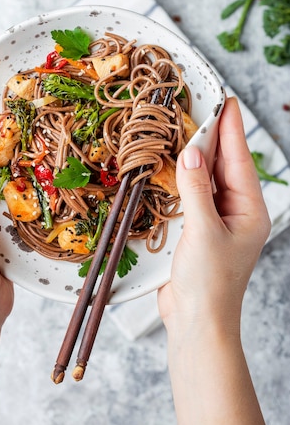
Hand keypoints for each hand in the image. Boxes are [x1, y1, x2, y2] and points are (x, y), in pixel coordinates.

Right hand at [158, 96, 270, 330]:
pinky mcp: (198, 230)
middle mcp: (236, 212)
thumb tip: (191, 153)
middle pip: (225, 165)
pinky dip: (184, 178)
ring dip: (198, 156)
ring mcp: (217, 220)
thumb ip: (196, 189)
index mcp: (249, 211)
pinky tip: (175, 166)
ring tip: (187, 129)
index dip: (232, 129)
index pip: (240, 160)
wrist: (197, 323)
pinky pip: (193, 194)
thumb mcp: (203, 232)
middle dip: (215, 137)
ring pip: (208, 178)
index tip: (226, 101)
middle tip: (202, 107)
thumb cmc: (209, 283)